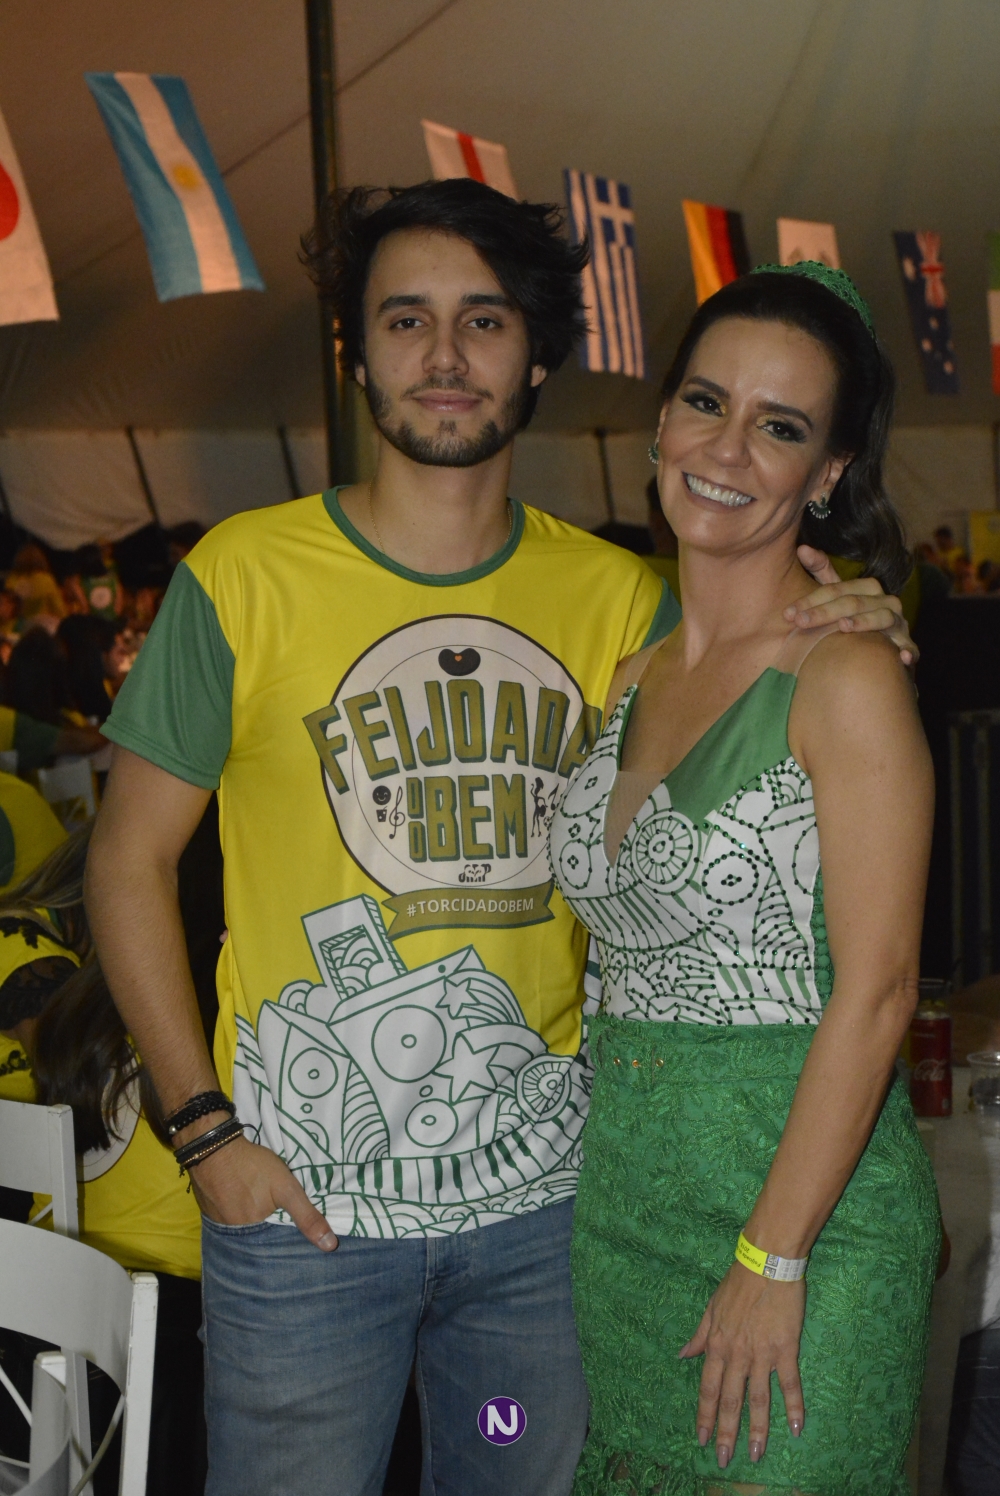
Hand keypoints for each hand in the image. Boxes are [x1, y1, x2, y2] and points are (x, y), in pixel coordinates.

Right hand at [188, 1134, 337, 1250]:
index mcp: (252, 1234)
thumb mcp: (286, 1188)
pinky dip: (236, 1210)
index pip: (273, 1245)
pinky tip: (242, 1199)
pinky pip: (227, 1217)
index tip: (294, 1232)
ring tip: (259, 1205)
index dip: (284, 1237)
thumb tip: (329, 1246)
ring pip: (241, 1227)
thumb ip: (307, 1216)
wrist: (213, 1146)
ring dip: (251, 1220)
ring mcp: (218, 1222)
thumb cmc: (252, 1167)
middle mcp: (232, 1235)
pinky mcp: (209, 1210)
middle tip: (274, 1211)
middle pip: (256, 1237)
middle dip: (267, 1228)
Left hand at [679, 1262, 804, 1467]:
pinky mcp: (785, 1348)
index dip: (705, 1415)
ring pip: (757, 1399)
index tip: (702, 1439)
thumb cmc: (738, 1282)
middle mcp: (736, 1354)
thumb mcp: (711, 1308)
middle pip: (730, 1400)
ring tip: (756, 1454)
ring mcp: (761, 1354)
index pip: (708, 1388)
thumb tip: (682, 1355)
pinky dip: (793, 1407)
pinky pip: (789, 1383)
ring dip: (757, 1429)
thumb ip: (699, 1336)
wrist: (766, 1262)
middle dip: (726, 1432)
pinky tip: (796, 1428)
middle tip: (725, 1460)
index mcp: (717, 1344)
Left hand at [789, 545, 916, 667]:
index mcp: (868, 589)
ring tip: (843, 627)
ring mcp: (899, 624)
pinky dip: (908, 651)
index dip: (810, 600)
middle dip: (825, 612)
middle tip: (800, 622)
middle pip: (854, 602)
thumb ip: (823, 573)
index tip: (788, 613)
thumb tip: (802, 548)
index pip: (836, 589)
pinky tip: (900, 656)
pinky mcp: (907, 646)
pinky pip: (911, 648)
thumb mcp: (840, 596)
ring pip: (882, 617)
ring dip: (864, 622)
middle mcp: (886, 602)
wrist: (882, 649)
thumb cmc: (855, 618)